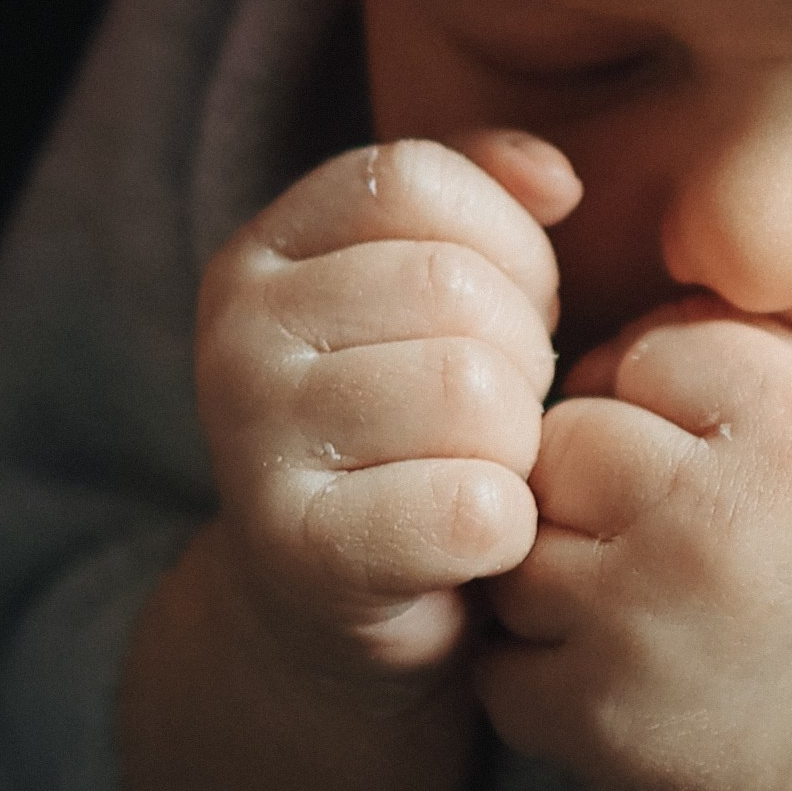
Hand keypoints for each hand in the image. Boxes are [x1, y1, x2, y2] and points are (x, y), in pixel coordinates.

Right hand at [192, 131, 575, 692]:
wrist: (336, 611)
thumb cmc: (412, 429)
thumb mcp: (433, 293)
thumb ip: (485, 202)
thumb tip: (556, 179)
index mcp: (263, 253)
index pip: (417, 181)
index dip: (505, 244)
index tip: (510, 312)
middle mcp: (236, 336)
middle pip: (453, 288)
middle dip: (521, 355)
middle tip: (498, 417)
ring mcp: (253, 446)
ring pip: (473, 394)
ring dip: (518, 445)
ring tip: (483, 471)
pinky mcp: (302, 556)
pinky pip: (475, 508)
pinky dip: (509, 527)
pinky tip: (474, 540)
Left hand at [479, 303, 791, 790]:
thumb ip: (736, 343)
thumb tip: (603, 341)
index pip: (645, 354)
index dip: (662, 403)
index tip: (705, 457)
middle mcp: (714, 518)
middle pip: (566, 440)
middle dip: (597, 478)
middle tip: (653, 529)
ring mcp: (641, 623)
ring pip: (520, 542)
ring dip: (558, 567)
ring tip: (635, 599)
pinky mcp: (591, 717)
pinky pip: (496, 652)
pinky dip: (537, 662)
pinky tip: (610, 667)